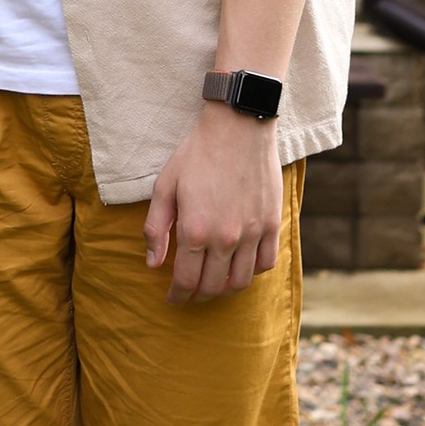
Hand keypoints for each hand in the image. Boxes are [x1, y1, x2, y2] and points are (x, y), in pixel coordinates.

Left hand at [144, 111, 281, 299]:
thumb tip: (153, 264)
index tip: (173, 298)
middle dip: (198, 296)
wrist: (238, 128)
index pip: (185, 281)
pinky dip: (252, 272)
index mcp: (194, 231)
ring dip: (225, 289)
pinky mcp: (271, 224)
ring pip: (240, 282)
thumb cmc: (197, 154)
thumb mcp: (165, 186)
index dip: (177, 295)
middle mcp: (225, 238)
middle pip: (212, 287)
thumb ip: (156, 228)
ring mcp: (252, 233)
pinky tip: (240, 266)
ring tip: (215, 284)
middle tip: (191, 293)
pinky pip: (266, 263)